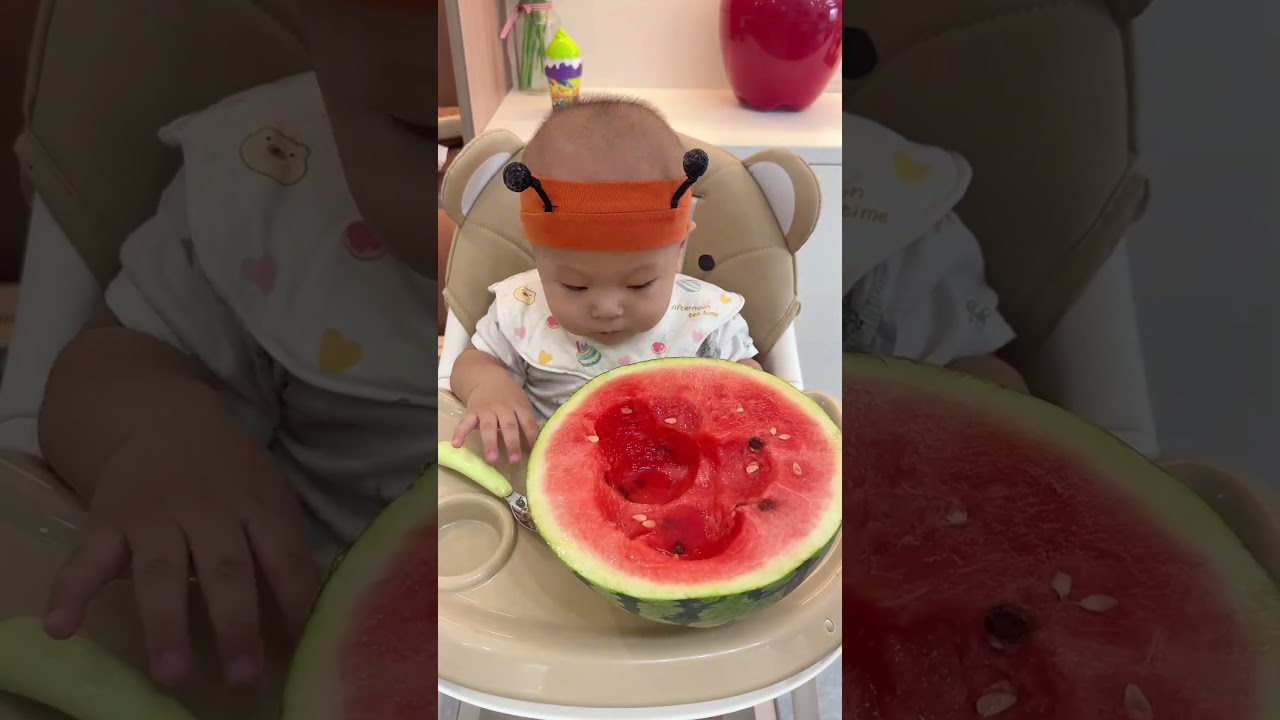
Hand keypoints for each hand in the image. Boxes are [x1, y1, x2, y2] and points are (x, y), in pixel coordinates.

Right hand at [42, 422, 319, 687]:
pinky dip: (71, 591)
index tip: (300, 645)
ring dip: (165, 623)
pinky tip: (62, 628)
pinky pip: (87, 557)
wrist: (161, 418)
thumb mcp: (267, 495)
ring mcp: (155, 516)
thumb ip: (284, 544)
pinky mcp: (108, 520)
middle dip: (235, 623)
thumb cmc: (228, 473)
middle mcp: (208, 511)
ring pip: (160, 572)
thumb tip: (312, 607)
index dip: (296, 598)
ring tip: (170, 673)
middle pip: (225, 568)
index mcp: (255, 506)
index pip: (283, 555)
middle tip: (242, 677)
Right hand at [451, 380, 540, 463]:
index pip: (527, 421)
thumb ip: (528, 420)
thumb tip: (539, 441)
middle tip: (514, 461)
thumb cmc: (509, 396)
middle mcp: (503, 408)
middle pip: (508, 426)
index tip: (533, 452)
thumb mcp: (521, 403)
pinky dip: (460, 433)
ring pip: (488, 427)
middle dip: (512, 443)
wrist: (486, 377)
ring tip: (491, 460)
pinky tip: (457, 445)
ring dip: (490, 443)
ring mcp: (486, 410)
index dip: (531, 436)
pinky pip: (465, 423)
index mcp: (518, 406)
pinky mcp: (472, 412)